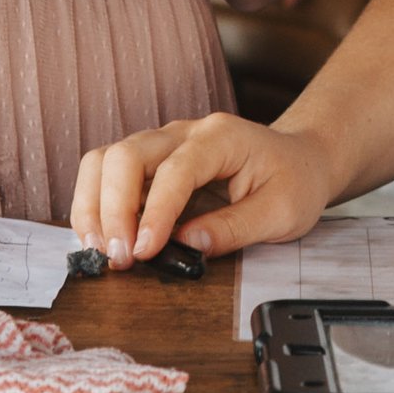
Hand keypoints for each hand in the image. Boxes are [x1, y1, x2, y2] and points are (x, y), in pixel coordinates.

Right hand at [73, 113, 336, 267]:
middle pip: (127, 154)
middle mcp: (184, 133)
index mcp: (221, 138)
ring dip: (94, 205)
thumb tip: (188, 245)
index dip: (155, 212)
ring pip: (106, 159)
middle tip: (119, 259)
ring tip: (101, 251)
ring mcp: (163, 144)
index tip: (144, 253)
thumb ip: (236, 228)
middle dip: (113, 208)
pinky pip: (107, 173)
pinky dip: (94, 205)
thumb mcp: (282, 212)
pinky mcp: (151, 163)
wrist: (299, 159)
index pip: (175, 170)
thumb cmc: (294, 182)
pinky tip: (100, 239)